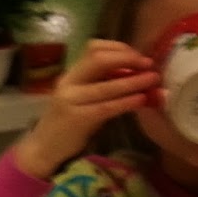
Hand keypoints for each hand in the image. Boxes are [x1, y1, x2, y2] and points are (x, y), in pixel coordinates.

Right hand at [12, 40, 158, 177]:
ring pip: (106, 86)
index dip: (120, 48)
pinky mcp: (77, 119)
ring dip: (134, 81)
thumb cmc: (69, 123)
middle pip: (99, 59)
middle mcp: (68, 83)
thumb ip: (102, 84)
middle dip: (128, 59)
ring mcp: (70, 101)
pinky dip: (126, 102)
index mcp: (71, 74)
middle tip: (149, 65)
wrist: (44, 148)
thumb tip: (137, 74)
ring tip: (153, 80)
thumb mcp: (82, 98)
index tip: (139, 57)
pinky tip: (141, 101)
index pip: (94, 48)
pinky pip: (106, 107)